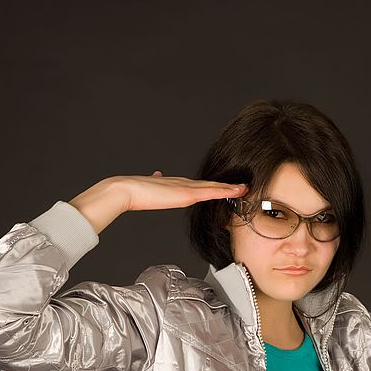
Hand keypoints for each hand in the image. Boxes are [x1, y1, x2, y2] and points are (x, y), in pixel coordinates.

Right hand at [113, 171, 248, 212]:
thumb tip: (157, 176)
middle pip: (210, 184)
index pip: (200, 185)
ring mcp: (186, 187)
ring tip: (245, 188)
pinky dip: (225, 191)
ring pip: (214, 187)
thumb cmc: (133, 192)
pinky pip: (211, 192)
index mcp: (176, 184)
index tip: (226, 187)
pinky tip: (236, 191)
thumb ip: (156, 182)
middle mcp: (183, 183)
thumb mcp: (149, 187)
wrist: (125, 190)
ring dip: (230, 188)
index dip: (214, 186)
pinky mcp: (186, 193)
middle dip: (226, 186)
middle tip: (243, 186)